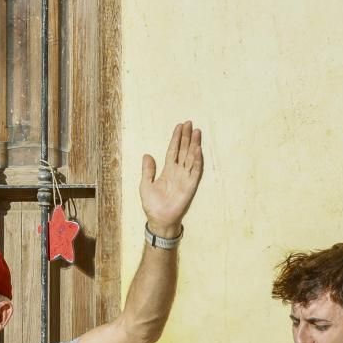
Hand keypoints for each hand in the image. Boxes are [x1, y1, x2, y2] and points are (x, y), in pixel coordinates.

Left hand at [138, 120, 203, 236]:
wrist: (159, 219)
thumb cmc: (152, 204)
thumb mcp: (145, 185)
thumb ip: (147, 170)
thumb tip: (147, 155)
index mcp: (167, 170)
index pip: (173, 150)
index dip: (176, 139)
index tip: (179, 126)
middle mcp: (178, 171)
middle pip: (184, 150)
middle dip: (186, 137)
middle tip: (190, 123)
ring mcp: (185, 177)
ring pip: (190, 157)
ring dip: (194, 145)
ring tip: (196, 132)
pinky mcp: (190, 185)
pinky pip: (195, 171)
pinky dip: (197, 160)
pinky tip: (197, 149)